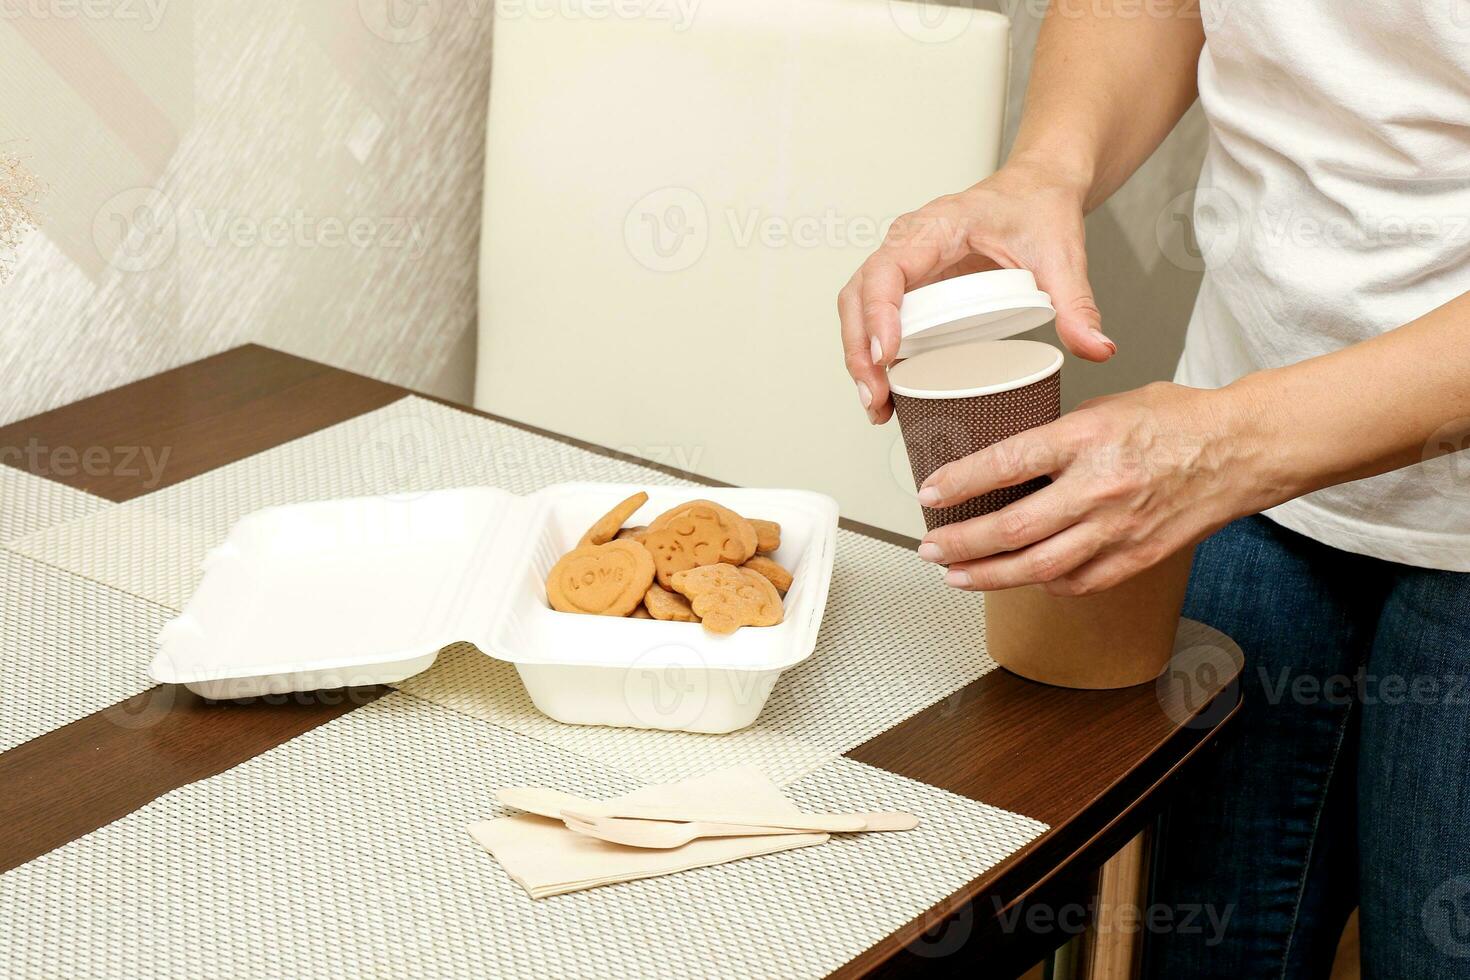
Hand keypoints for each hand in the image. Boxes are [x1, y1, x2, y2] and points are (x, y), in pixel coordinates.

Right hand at [838, 160, 1116, 424]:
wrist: (1039, 187)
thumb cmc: (1038, 206)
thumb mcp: (1061, 253)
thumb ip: (1077, 303)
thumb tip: (1096, 348)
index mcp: (935, 227)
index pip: (887, 270)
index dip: (878, 313)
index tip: (887, 354)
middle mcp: (908, 243)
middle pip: (857, 296)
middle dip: (859, 350)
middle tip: (875, 396)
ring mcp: (904, 264)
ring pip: (857, 309)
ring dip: (859, 358)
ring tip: (876, 405)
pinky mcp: (910, 284)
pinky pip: (874, 315)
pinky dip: (872, 353)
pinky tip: (886, 391)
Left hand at [914, 382, 1269, 594]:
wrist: (1240, 451)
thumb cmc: (1178, 422)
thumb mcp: (1106, 407)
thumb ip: (1058, 435)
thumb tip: (1012, 460)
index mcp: (1088, 439)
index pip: (1007, 464)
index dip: (960, 482)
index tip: (929, 492)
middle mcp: (1100, 488)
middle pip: (1012, 528)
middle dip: (960, 543)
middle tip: (930, 547)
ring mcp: (1118, 529)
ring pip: (1037, 568)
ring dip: (988, 576)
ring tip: (956, 575)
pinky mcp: (1135, 558)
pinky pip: (1076, 582)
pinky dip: (1040, 584)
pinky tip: (1018, 579)